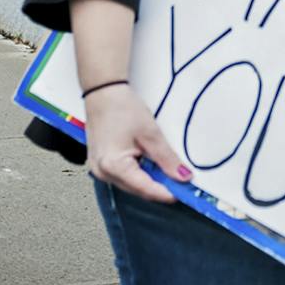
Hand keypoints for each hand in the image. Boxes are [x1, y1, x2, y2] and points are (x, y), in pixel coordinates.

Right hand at [83, 83, 192, 203]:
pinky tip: (149, 164)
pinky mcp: (100, 164)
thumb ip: (167, 159)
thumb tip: (183, 176)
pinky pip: (123, 176)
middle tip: (180, 181)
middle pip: (138, 190)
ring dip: (149, 180)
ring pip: (131, 184)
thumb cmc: (121, 108)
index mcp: (113, 166)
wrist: (102, 92)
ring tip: (166, 169)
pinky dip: (138, 173)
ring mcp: (99, 170)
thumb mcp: (151, 134)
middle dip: (160, 187)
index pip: (146, 189)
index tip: (185, 192)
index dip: (167, 192)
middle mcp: (103, 173)